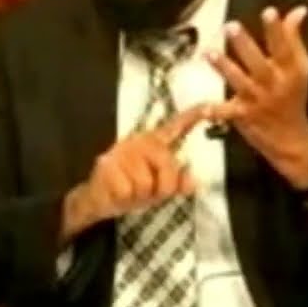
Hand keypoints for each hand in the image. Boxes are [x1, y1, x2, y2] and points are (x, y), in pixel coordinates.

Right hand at [62, 104, 206, 240]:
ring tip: (129, 191)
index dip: (194, 115)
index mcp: (154, 143)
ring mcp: (122, 151)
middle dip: (162, 189)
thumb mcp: (158, 190)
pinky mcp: (107, 165)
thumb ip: (177, 184)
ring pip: (148, 184)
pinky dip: (125, 199)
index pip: (176, 126)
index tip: (212, 105)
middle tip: (146, 192)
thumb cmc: (130, 190)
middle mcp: (140, 141)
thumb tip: (193, 182)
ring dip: (140, 196)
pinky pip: (129, 191)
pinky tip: (117, 193)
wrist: (95, 200)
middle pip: (169, 168)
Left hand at [205, 6, 307, 190]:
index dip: (277, 30)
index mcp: (290, 70)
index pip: (284, 47)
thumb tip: (298, 10)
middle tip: (231, 26)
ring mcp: (258, 101)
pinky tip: (203, 108)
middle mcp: (275, 85)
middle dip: (245, 45)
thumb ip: (294, 38)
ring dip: (224, 68)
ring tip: (209, 53)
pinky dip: (215, 111)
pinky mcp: (244, 116)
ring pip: (240, 83)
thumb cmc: (294, 95)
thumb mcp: (301, 67)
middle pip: (259, 63)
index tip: (269, 12)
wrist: (293, 139)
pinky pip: (228, 113)